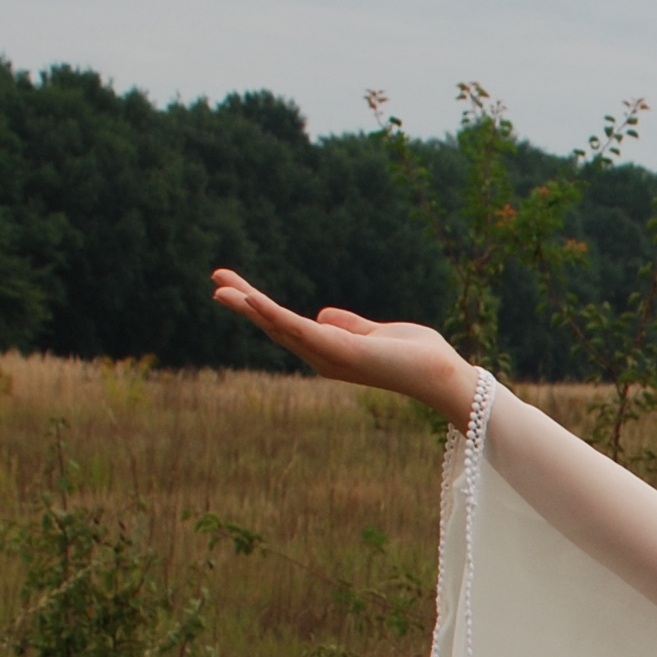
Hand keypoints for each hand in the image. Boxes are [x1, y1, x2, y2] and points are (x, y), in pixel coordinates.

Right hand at [211, 269, 479, 420]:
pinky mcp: (340, 351)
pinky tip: (254, 299)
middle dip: (245, 303)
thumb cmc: (417, 357)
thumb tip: (322, 314)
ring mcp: (329, 356)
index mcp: (329, 350)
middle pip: (275, 325)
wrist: (442, 375)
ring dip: (250, 305)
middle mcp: (323, 357)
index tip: (237, 287)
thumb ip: (349, 324)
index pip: (287, 325)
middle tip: (215, 282)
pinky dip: (274, 315)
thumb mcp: (377, 332)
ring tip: (221, 287)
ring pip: (280, 326)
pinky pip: (299, 329)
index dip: (261, 307)